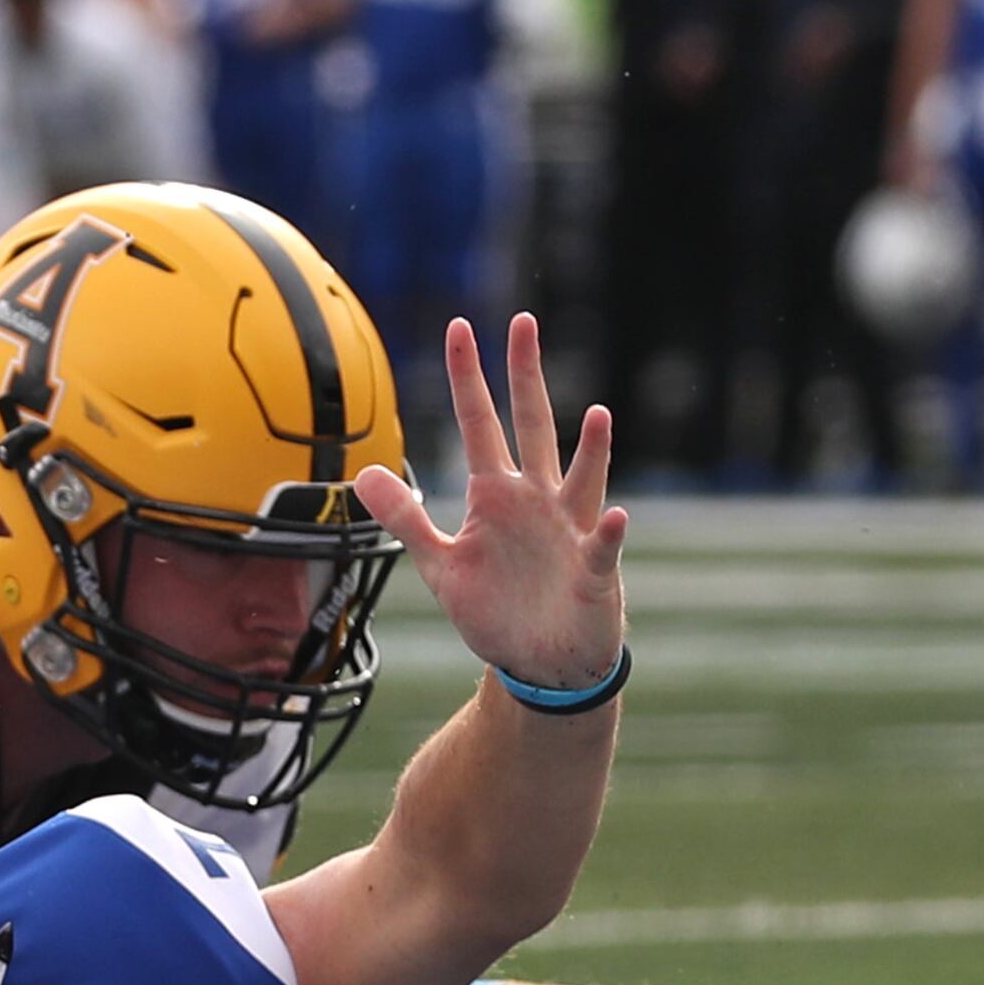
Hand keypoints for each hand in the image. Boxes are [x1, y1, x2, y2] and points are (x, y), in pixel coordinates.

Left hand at [355, 313, 625, 694]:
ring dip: (592, 450)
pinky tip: (617, 517)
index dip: (468, 378)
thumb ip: (405, 519)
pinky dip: (610, 533)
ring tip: (597, 415)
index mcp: (496, 494)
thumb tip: (366, 474)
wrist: (537, 662)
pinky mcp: (592, 571)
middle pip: (532, 427)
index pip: (479, 424)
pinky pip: (603, 547)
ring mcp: (569, 530)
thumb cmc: (496, 609)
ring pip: (581, 479)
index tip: (460, 328)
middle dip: (526, 377)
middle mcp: (536, 500)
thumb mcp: (440, 565)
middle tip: (522, 322)